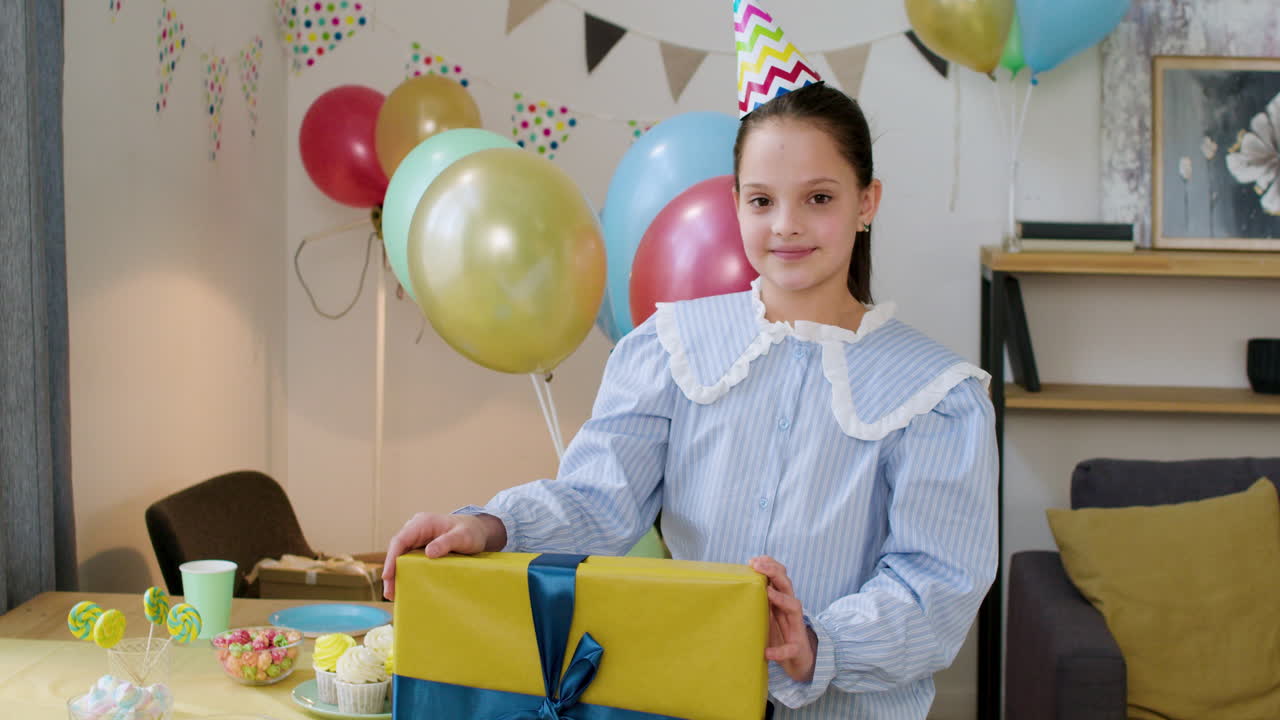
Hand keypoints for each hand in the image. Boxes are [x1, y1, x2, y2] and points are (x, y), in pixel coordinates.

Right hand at [381, 513, 506, 599]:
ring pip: (400, 557)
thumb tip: (428, 553)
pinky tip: (405, 587)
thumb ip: (446, 543)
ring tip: (394, 595)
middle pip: (397, 551)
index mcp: (422, 523)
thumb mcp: (463, 536)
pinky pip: (408, 561)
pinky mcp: (420, 548)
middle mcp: (415, 529)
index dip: (391, 558)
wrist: (478, 531)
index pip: (400, 540)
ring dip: (396, 575)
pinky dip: (405, 573)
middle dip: (391, 571)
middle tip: (390, 593)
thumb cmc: (471, 531)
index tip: (387, 575)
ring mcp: (417, 539)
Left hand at [750, 556, 816, 683]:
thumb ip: (758, 602)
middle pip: (787, 585)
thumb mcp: (767, 615)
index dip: (770, 566)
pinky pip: (789, 649)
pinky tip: (768, 652)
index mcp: (782, 601)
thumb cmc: (779, 635)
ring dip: (782, 599)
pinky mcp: (796, 649)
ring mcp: (795, 628)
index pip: (780, 577)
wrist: (798, 661)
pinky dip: (779, 651)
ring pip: (794, 607)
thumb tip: (735, 589)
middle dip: (774, 572)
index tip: (753, 560)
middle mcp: (790, 610)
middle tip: (758, 565)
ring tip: (768, 592)